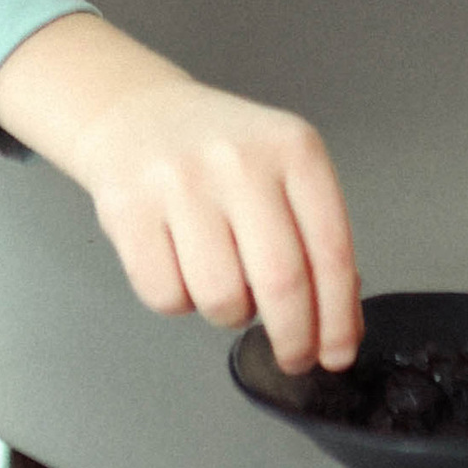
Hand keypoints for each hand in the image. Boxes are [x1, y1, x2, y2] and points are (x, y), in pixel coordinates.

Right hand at [0, 16, 362, 374]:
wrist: (134, 111)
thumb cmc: (218, 152)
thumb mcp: (283, 168)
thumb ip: (316, 235)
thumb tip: (338, 321)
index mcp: (292, 148)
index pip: (331, 251)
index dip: (338, 319)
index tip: (337, 353)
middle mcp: (239, 159)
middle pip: (282, 283)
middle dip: (293, 339)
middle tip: (293, 356)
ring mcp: (180, 182)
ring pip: (222, 299)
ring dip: (229, 314)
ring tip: (224, 280)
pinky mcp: (129, 209)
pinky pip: (167, 297)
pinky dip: (180, 301)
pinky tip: (181, 265)